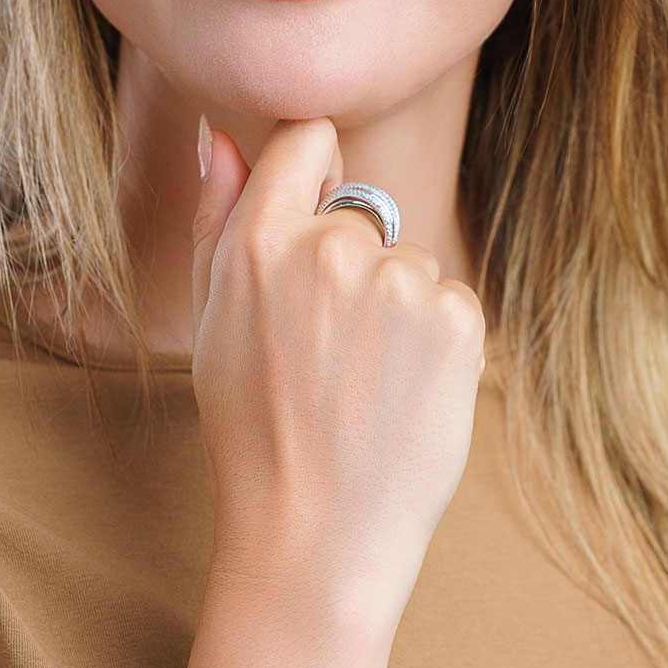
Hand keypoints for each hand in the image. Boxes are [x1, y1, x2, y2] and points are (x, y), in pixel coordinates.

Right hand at [190, 117, 487, 634]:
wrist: (315, 533)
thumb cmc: (252, 428)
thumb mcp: (210, 319)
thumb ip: (216, 215)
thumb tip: (221, 135)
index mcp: (258, 242)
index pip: (306, 138)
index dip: (314, 171)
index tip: (313, 220)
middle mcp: (331, 250)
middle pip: (362, 213)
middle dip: (351, 267)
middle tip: (327, 354)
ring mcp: (400, 282)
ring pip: (410, 261)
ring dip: (396, 309)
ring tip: (364, 384)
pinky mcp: (457, 318)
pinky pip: (451, 300)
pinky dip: (436, 341)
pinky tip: (402, 393)